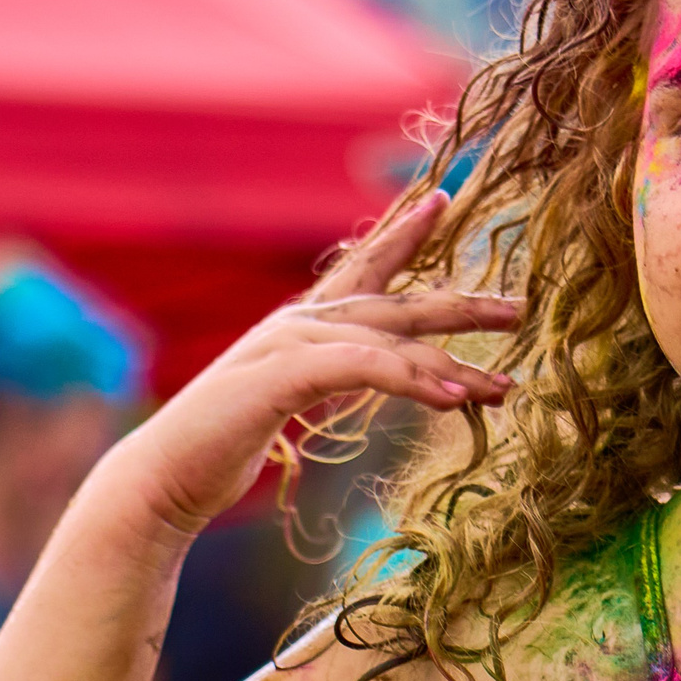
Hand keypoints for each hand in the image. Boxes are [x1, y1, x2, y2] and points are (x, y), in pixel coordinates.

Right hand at [110, 190, 519, 537]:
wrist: (160, 481)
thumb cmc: (224, 445)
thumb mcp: (288, 400)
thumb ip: (330, 375)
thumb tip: (377, 370)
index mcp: (301, 324)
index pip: (364, 267)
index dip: (405, 233)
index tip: (445, 200)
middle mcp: (298, 324)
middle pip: (397, 304)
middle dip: (461, 306)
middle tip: (519, 308)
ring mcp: (287, 344)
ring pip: (390, 341)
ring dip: (451, 365)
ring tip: (502, 388)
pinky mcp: (281, 376)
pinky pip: (363, 367)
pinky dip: (411, 379)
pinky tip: (453, 399)